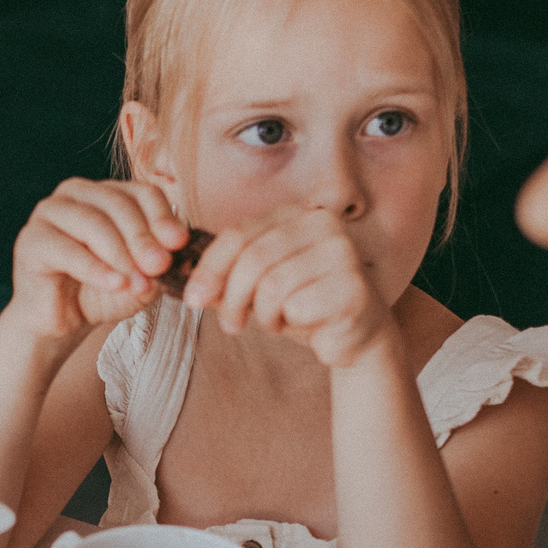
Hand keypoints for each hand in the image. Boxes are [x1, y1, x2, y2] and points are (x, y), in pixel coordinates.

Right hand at [8, 178, 187, 340]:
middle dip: (143, 237)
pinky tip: (114, 283)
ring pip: (93, 223)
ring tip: (137, 281)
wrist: (59, 321)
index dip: (162, 217)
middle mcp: (76, 194)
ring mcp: (49, 213)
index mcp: (107, 193)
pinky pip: (67, 249)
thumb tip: (186, 261)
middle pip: (118, 204)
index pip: (141, 192)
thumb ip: (159, 269)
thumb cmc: (99, 292)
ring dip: (120, 254)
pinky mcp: (31, 240)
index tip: (179, 244)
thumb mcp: (139, 280)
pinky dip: (95, 268)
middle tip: (160, 266)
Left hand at [179, 206, 393, 368]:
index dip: (210, 268)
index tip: (193, 298)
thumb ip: (229, 277)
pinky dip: (290, 324)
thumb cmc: (305, 305)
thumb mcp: (261, 285)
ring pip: (273, 286)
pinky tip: (304, 326)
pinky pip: (299, 308)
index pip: (239, 234)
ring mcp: (343, 253)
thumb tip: (190, 286)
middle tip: (230, 325)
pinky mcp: (354, 287)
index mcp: (296, 214)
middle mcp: (323, 224)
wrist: (357, 334)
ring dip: (264, 315)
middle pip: (253, 259)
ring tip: (274, 323)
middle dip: (233, 298)